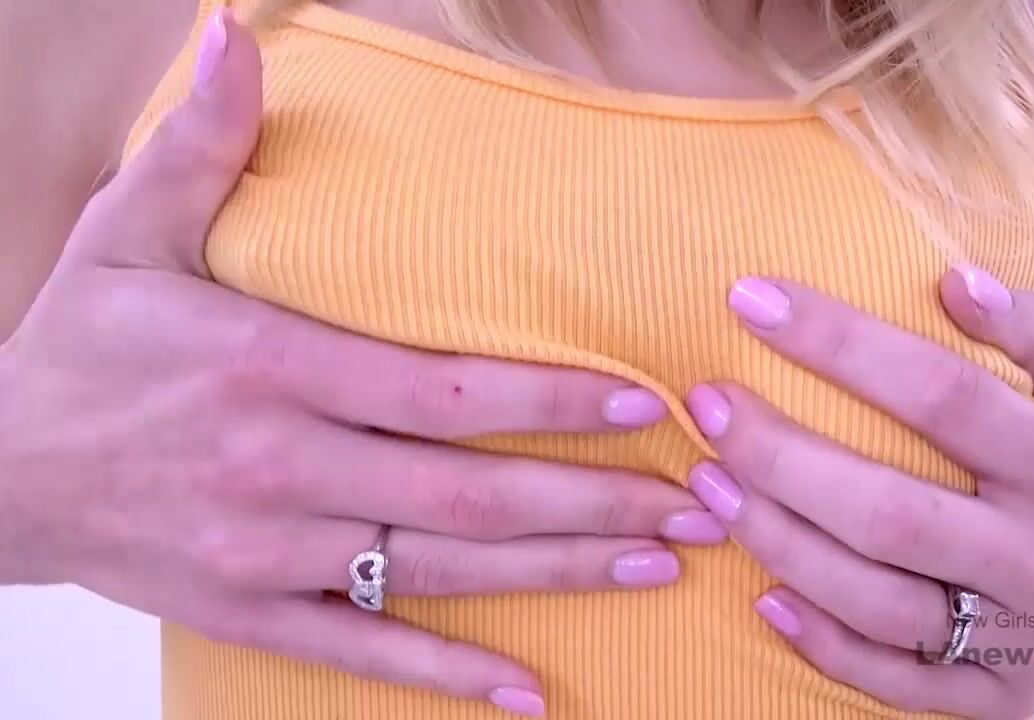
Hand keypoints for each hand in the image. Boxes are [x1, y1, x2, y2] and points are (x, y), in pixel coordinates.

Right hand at [0, 12, 721, 716]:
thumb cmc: (74, 349)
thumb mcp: (128, 232)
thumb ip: (201, 143)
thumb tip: (234, 30)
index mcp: (271, 369)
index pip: (442, 391)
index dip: (549, 400)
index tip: (640, 403)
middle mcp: (283, 468)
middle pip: (469, 491)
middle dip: (594, 500)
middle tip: (699, 503)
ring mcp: (269, 552)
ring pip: (440, 571)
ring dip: (559, 572)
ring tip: (660, 567)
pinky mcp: (248, 610)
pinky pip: (362, 653)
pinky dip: (446, 675)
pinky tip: (528, 693)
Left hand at [680, 271, 1033, 718]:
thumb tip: (954, 282)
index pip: (944, 397)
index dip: (841, 346)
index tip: (753, 301)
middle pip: (891, 513)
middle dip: (782, 456)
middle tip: (707, 404)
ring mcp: (1020, 639)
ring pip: (878, 604)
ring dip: (780, 544)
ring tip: (710, 484)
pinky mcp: (997, 695)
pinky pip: (898, 682)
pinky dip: (824, 644)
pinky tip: (763, 595)